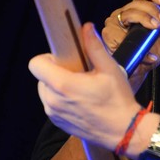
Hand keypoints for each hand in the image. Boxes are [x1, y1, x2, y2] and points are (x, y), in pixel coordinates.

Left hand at [29, 22, 140, 149]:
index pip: (36, 64)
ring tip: (81, 87)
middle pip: (41, 76)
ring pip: (45, 90)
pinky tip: (81, 100)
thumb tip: (86, 27)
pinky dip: (61, 99)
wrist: (124, 131)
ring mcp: (54, 114)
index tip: (64, 59)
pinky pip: (51, 104)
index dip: (48, 57)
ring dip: (58, 85)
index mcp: (63, 85)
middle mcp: (53, 101)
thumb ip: (95, 47)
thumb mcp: (110, 69)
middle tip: (79, 73)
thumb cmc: (118, 100)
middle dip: (57, 71)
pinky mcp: (57, 123)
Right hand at [102, 0, 159, 88]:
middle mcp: (126, 11)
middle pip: (137, 2)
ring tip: (154, 29)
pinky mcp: (108, 33)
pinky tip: (143, 50)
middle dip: (152, 10)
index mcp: (140, 8)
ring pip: (128, 13)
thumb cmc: (153, 50)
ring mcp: (115, 21)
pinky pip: (118, 32)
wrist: (141, 70)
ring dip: (143, 19)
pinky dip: (133, 42)